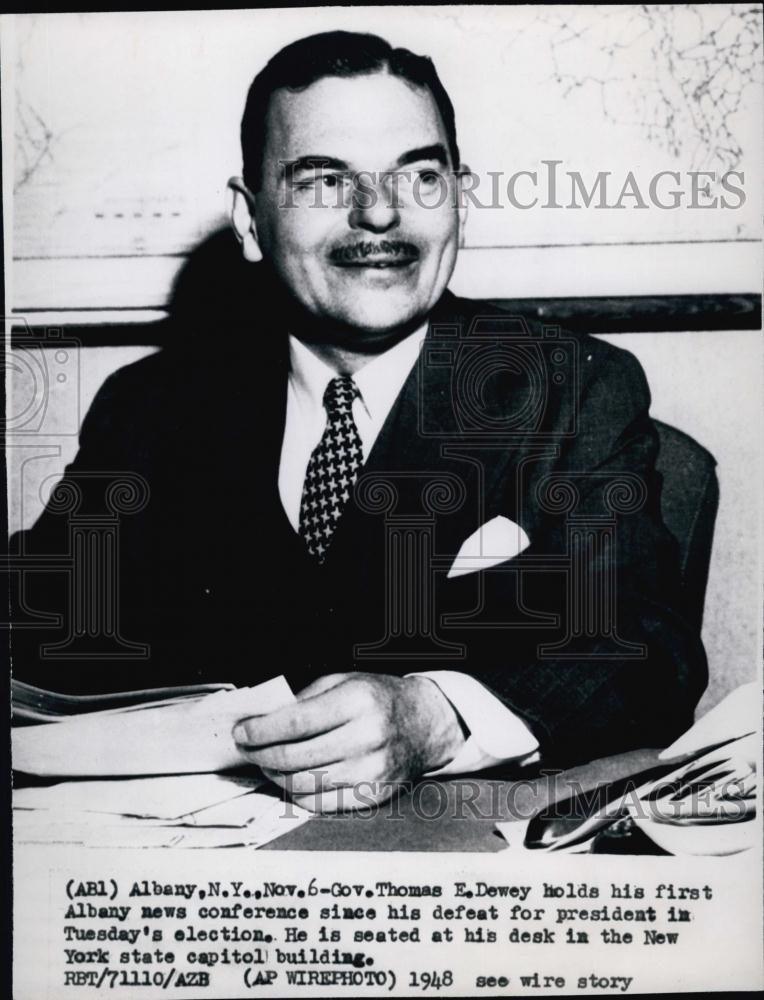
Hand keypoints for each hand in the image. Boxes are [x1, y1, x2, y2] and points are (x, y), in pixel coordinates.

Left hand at [232, 673, 465, 811]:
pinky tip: (289, 779)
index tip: (242, 732)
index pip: (296, 722)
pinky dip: (296, 794)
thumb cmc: (379, 699)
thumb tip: (261, 719)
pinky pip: (320, 804)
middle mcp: (367, 737)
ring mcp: (371, 772)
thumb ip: (304, 698)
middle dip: (261, 754)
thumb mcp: (344, 681)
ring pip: (304, 784)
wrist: (424, 724)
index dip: (261, 731)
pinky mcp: (372, 796)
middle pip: (295, 757)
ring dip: (275, 776)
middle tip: (247, 749)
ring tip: (265, 763)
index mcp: (358, 701)